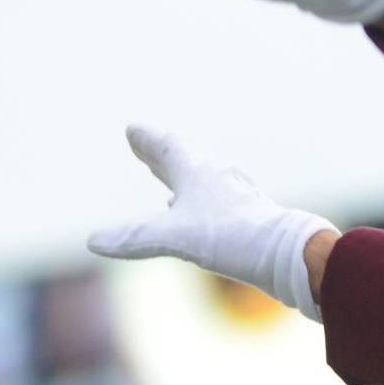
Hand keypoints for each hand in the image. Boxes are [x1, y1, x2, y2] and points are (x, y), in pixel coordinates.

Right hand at [87, 127, 332, 319]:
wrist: (290, 254)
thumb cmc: (234, 238)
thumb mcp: (176, 238)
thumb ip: (135, 238)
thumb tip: (93, 242)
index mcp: (197, 172)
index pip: (166, 147)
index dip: (147, 141)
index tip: (133, 130)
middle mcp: (218, 178)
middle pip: (184, 161)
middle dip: (161, 156)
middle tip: (145, 147)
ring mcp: (238, 198)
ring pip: (205, 182)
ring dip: (185, 179)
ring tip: (173, 182)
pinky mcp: (252, 220)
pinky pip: (221, 205)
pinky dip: (205, 205)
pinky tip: (208, 219)